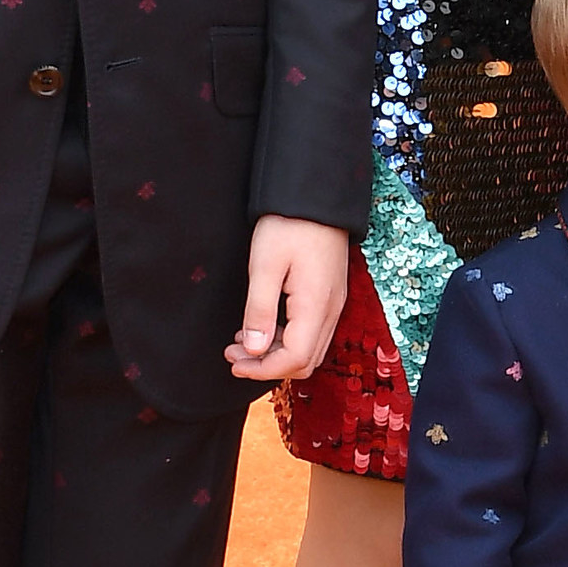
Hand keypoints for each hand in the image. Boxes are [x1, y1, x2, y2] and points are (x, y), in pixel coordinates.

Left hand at [226, 215, 348, 381]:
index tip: (233, 362)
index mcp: (316, 306)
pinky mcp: (329, 295)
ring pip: (310, 349)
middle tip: (233, 354)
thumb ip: (258, 311)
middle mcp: (331, 310)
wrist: (316, 197)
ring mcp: (334, 303)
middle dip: (268, 366)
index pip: (295, 359)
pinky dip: (287, 339)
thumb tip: (253, 350)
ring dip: (277, 354)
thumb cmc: (289, 225)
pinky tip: (262, 326)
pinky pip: (312, 332)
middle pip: (306, 361)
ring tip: (242, 342)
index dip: (262, 369)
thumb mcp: (265, 266)